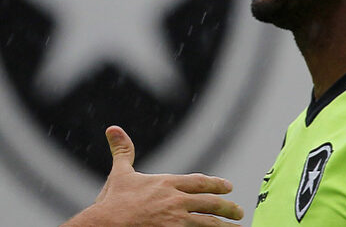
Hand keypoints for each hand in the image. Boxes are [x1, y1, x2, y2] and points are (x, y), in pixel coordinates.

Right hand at [63, 126, 243, 225]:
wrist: (106, 223)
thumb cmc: (112, 201)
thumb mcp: (120, 173)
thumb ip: (123, 151)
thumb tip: (114, 128)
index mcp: (166, 183)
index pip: (198, 182)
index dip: (215, 184)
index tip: (228, 186)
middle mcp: (175, 200)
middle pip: (210, 203)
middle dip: (227, 207)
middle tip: (238, 211)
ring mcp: (177, 220)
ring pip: (209, 223)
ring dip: (225, 226)